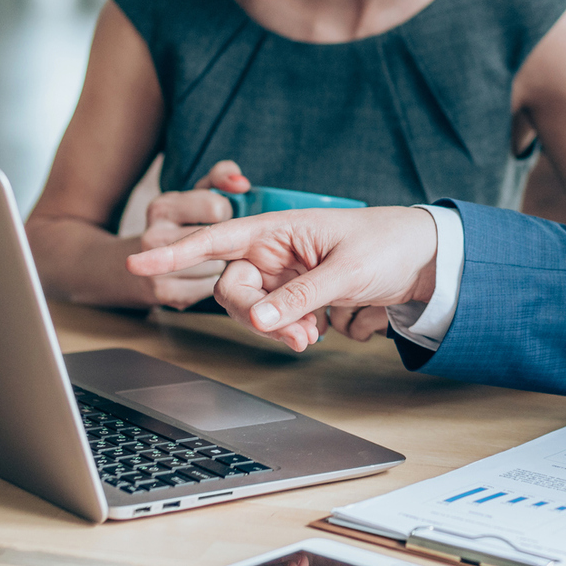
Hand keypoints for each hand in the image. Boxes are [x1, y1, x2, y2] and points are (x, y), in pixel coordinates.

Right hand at [125, 205, 437, 351]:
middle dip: (257, 317)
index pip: (217, 239)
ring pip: (258, 312)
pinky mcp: (301, 298)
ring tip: (315, 335)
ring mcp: (287, 277)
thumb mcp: (346, 271)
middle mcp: (276, 252)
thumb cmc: (389, 245)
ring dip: (281, 329)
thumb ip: (300, 296)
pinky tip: (328, 326)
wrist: (426, 261)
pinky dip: (298, 330)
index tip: (138, 260)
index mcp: (278, 229)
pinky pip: (284, 322)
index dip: (177, 251)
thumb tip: (261, 319)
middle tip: (297, 336)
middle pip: (235, 290)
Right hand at [130, 162, 254, 308]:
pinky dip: (212, 283)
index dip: (226, 213)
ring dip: (222, 264)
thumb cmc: (182, 222)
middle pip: (218, 240)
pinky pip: (210, 288)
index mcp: (162, 207)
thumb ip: (222, 176)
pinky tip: (200, 275)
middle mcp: (153, 236)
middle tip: (212, 240)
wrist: (137, 264)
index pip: (217, 208)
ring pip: (218, 267)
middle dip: (225, 241)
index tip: (216, 216)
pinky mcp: (166, 294)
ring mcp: (155, 268)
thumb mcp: (197, 191)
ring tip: (206, 258)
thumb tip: (241, 183)